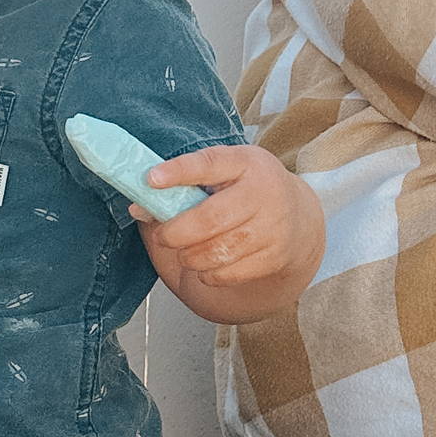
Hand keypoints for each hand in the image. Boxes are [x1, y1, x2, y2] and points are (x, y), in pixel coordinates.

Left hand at [137, 144, 324, 320]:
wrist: (298, 219)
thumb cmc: (245, 192)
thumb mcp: (222, 175)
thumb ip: (182, 186)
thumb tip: (138, 206)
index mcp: (247, 163)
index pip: (210, 163)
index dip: (179, 171)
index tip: (151, 179)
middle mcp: (265, 192)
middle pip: (208, 220)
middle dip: (175, 233)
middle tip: (164, 236)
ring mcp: (273, 227)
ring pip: (215, 252)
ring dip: (189, 257)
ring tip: (186, 251)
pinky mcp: (274, 257)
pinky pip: (226, 274)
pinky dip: (208, 273)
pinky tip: (209, 263)